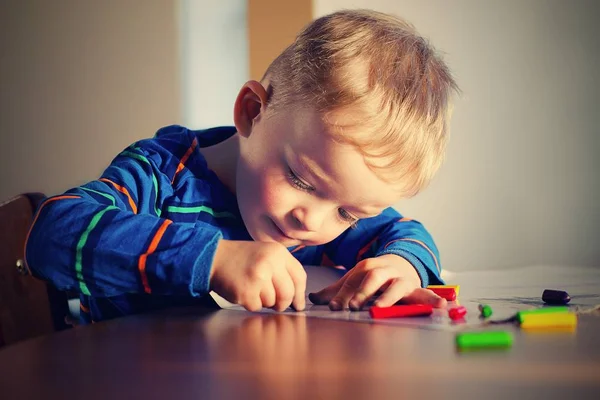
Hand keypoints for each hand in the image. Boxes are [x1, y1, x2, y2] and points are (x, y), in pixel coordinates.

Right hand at [210, 240, 306, 311]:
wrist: (214, 257)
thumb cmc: (242, 258)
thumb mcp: (266, 253)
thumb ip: (283, 269)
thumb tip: (297, 297)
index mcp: (278, 252)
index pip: (299, 277)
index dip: (300, 293)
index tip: (299, 304)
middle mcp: (270, 263)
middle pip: (288, 293)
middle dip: (283, 303)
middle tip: (277, 305)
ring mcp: (258, 277)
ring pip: (272, 302)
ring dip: (264, 301)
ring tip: (253, 289)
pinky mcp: (246, 291)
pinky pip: (257, 307)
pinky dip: (251, 304)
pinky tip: (244, 291)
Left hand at [308, 254, 445, 310]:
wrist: (401, 264)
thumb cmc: (374, 277)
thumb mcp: (355, 281)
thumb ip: (335, 291)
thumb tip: (311, 298)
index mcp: (366, 267)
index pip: (352, 280)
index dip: (342, 293)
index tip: (334, 307)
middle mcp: (384, 270)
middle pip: (372, 278)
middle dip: (362, 292)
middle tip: (354, 306)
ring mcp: (400, 278)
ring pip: (395, 286)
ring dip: (388, 297)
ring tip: (379, 308)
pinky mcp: (415, 288)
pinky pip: (425, 294)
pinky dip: (433, 300)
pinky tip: (441, 306)